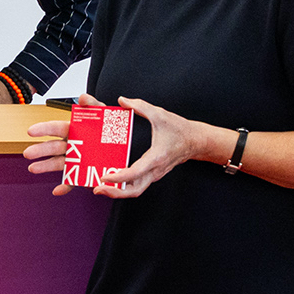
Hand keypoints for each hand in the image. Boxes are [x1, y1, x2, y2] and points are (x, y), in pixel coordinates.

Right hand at [23, 91, 99, 192]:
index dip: (43, 129)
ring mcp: (76, 160)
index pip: (55, 128)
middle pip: (53, 147)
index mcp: (74, 130)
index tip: (31, 131)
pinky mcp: (82, 172)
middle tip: (28, 153)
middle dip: (40, 150)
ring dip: (45, 166)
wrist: (124, 144)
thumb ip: (94, 104)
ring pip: (58, 164)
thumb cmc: (109, 127)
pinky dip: (65, 187)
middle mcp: (72, 145)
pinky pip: (73, 181)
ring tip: (33, 168)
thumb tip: (83, 97)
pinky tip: (57, 191)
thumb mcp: (104, 113)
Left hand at [94, 96, 230, 200]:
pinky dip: (124, 186)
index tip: (104, 177)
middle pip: (134, 191)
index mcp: (156, 158)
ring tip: (101, 187)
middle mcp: (155, 170)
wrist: (196, 141)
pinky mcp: (153, 174)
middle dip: (115, 193)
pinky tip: (112, 180)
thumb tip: (123, 100)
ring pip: (135, 190)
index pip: (135, 174)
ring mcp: (155, 174)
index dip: (118, 178)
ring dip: (118, 192)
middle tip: (98, 188)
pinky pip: (138, 185)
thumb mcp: (160, 115)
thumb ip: (140, 106)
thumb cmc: (180, 130)